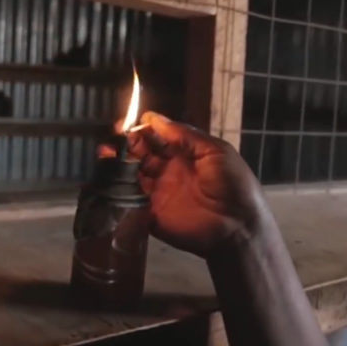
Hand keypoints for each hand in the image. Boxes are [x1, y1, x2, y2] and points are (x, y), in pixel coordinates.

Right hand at [101, 111, 269, 257]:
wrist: (239, 227)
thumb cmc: (234, 184)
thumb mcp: (215, 152)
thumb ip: (186, 136)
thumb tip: (155, 119)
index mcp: (184, 155)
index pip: (157, 137)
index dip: (143, 129)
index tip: (130, 122)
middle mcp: (168, 171)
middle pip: (140, 154)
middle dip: (127, 144)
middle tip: (117, 137)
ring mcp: (158, 193)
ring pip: (130, 175)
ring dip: (117, 164)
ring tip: (107, 153)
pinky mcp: (150, 215)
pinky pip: (129, 201)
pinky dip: (116, 190)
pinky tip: (108, 178)